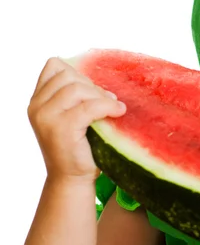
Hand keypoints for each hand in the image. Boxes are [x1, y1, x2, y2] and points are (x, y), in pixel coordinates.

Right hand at [28, 57, 126, 182]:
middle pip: (68, 75)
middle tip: (107, 102)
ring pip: (78, 88)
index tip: (93, 92)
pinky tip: (119, 112)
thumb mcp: (73, 116)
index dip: (78, 73)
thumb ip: (78, 97)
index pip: (54, 66)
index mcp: (38, 100)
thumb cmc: (78, 147)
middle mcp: (37, 106)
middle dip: (92, 86)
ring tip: (113, 109)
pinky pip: (90, 106)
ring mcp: (46, 116)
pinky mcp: (62, 127)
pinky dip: (108, 107)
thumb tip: (104, 85)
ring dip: (101, 96)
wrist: (72, 178)